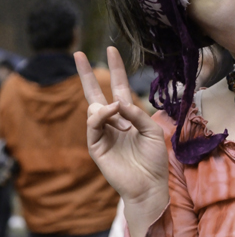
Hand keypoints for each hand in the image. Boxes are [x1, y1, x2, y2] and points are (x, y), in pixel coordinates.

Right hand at [74, 47, 168, 207]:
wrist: (149, 186)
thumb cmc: (155, 161)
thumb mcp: (153, 131)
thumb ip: (137, 114)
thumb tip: (118, 101)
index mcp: (128, 117)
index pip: (119, 88)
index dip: (116, 70)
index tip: (111, 50)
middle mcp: (113, 123)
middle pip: (96, 94)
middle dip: (86, 74)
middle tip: (78, 54)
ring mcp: (103, 134)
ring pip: (94, 109)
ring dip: (105, 106)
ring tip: (118, 114)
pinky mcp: (96, 146)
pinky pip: (93, 125)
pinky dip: (101, 116)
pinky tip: (110, 113)